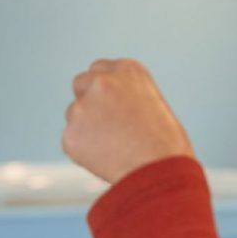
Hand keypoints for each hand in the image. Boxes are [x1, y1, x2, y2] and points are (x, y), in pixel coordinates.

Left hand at [62, 58, 193, 182]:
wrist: (159, 170)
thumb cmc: (165, 145)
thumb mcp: (153, 106)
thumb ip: (126, 98)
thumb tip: (108, 109)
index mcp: (127, 70)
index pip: (99, 68)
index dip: (101, 88)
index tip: (105, 101)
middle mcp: (102, 81)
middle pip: (80, 83)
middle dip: (87, 100)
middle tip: (103, 124)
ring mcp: (83, 106)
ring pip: (74, 114)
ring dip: (85, 129)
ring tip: (115, 149)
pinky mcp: (71, 132)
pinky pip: (71, 142)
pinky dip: (82, 151)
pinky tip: (106, 160)